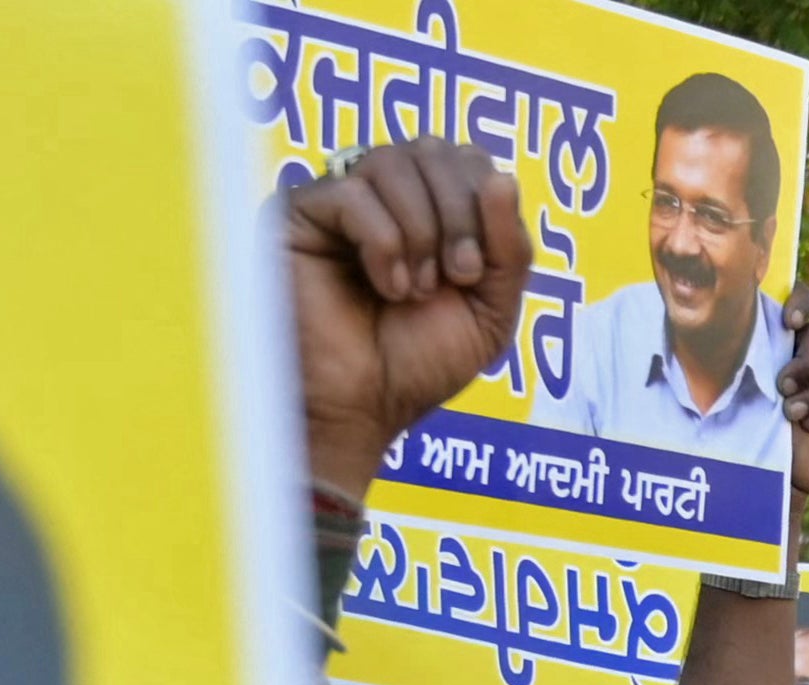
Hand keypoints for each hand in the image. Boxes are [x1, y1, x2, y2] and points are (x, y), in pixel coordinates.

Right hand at [281, 140, 529, 498]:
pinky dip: (382, 242)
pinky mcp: (297, 215)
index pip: (465, 158)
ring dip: (420, 230)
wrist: (361, 411)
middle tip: (456, 276)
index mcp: (429, 207)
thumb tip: (502, 176)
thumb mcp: (489, 312)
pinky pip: (349, 192)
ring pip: (391, 161)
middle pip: (433, 148)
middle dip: (457, 212)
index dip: (482, 201)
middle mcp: (383, 194)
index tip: (477, 271)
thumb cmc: (415, 366)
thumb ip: (510, 250)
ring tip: (416, 290)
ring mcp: (338, 200)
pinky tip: (386, 287)